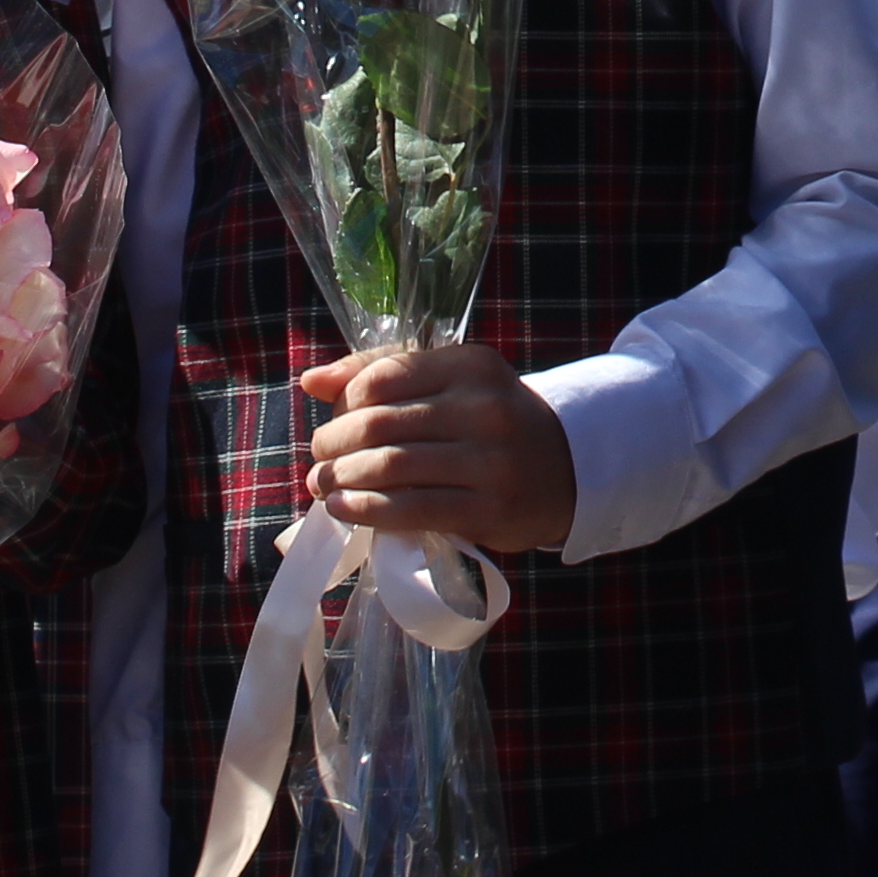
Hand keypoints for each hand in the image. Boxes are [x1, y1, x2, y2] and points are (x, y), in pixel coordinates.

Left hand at [299, 343, 577, 551]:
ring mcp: (490, 461)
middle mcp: (483, 408)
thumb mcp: (452, 383)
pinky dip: (366, 510)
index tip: (332, 418)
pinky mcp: (489, 510)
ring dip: (342, 479)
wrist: (567, 467)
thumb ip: (382, 373)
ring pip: (391, 468)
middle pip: (381, 424)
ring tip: (323, 485)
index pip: (384, 376)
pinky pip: (411, 509)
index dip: (344, 401)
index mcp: (471, 365)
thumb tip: (310, 381)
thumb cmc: (492, 422)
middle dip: (334, 443)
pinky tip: (344, 509)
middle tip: (319, 457)